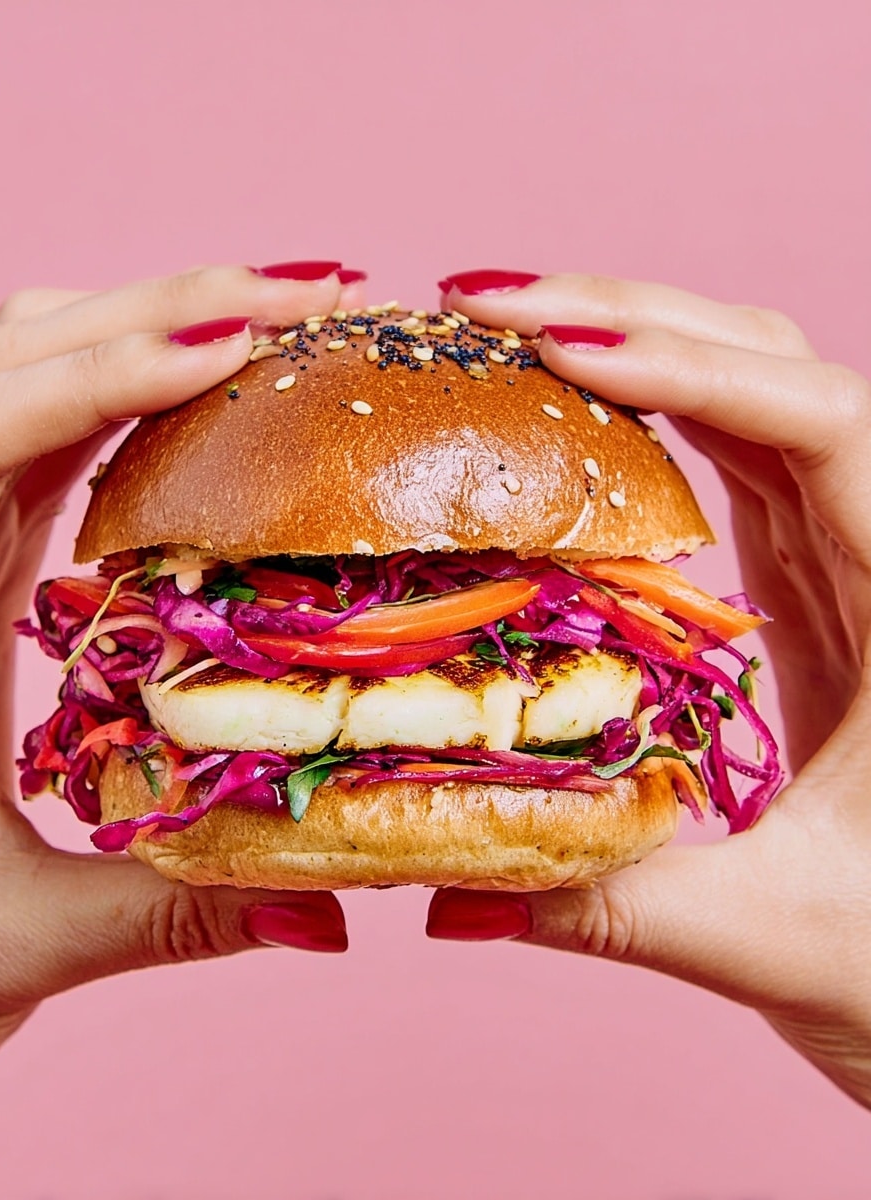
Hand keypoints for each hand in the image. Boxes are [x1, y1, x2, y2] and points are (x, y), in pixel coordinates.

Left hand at [0, 262, 361, 1110]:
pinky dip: (142, 399)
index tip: (234, 350)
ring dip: (149, 330)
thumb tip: (327, 907)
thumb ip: (168, 915)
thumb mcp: (9, 942)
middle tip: (302, 298)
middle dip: (156, 308)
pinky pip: (64, 445)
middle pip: (13, 362)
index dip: (100, 373)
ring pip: (34, 381)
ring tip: (275, 327)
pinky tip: (221, 406)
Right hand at [425, 270, 870, 1108]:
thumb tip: (449, 893)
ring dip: (635, 349)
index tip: (557, 345)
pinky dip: (646, 418)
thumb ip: (614, 908)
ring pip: (747, 402)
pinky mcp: (802, 587)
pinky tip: (566, 417)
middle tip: (488, 310)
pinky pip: (725, 464)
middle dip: (635, 319)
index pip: (821, 426)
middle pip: (774, 372)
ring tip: (507, 338)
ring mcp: (841, 561)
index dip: (691, 367)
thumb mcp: (778, 940)